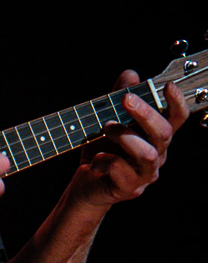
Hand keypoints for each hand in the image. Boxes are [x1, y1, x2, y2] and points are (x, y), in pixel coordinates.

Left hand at [69, 71, 188, 207]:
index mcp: (155, 137)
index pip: (177, 118)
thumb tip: (131, 74)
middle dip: (145, 114)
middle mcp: (157, 155)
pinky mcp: (129, 188)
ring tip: (105, 129)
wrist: (86, 186)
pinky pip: (120, 169)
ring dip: (124, 136)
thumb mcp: (106, 121)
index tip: (168, 85)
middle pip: (164, 133)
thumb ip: (118, 99)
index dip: (177, 102)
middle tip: (125, 99)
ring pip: (147, 153)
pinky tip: (94, 160)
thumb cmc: (101, 151)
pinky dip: (104, 160)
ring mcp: (145, 173)